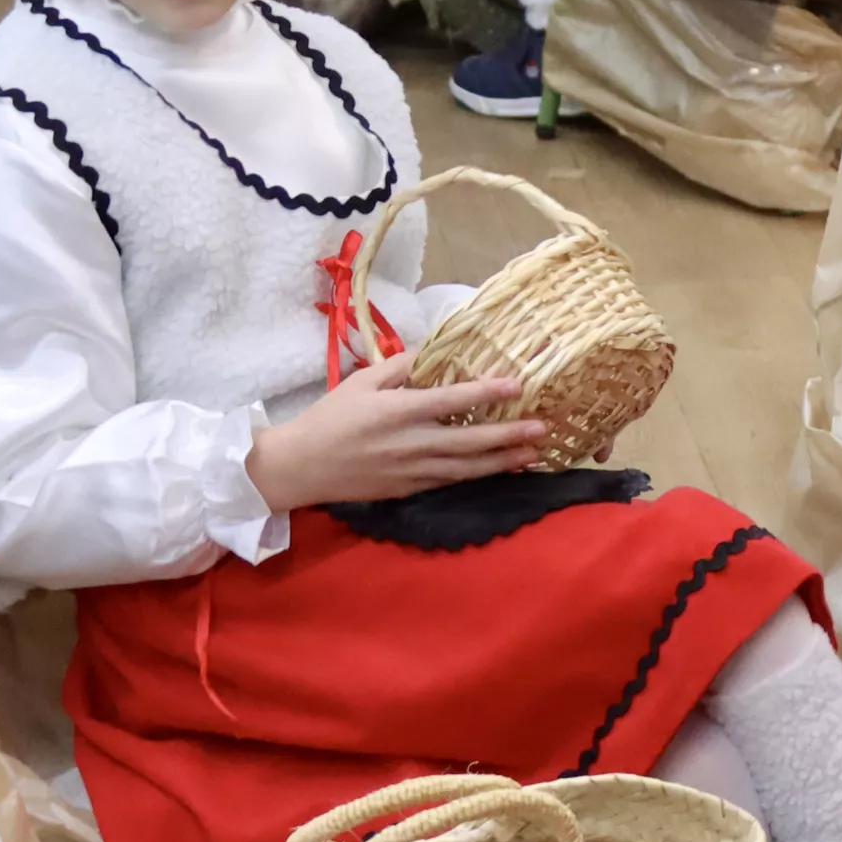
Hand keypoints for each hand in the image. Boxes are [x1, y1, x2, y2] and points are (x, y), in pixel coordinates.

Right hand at [242, 357, 540, 509]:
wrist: (300, 467)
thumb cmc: (331, 417)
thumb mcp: (363, 382)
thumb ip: (401, 366)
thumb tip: (436, 350)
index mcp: (398, 412)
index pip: (450, 401)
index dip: (485, 392)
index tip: (517, 385)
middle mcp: (409, 444)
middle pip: (468, 441)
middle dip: (508, 435)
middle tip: (541, 428)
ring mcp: (410, 472)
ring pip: (465, 468)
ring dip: (502, 461)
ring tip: (533, 454)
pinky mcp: (407, 490)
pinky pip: (449, 482)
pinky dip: (476, 476)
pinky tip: (499, 470)